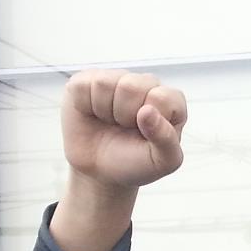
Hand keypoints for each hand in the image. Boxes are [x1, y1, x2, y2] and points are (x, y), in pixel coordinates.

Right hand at [62, 69, 186, 190]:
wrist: (101, 171)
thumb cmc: (136, 163)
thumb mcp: (162, 161)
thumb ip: (166, 139)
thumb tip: (147, 111)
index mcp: (170, 101)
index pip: (162, 97)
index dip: (150, 120)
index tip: (146, 134)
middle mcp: (145, 83)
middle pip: (131, 86)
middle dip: (124, 115)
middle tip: (125, 128)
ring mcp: (116, 78)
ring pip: (104, 83)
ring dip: (104, 110)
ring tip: (110, 121)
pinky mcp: (87, 79)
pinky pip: (81, 85)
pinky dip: (83, 105)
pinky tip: (92, 114)